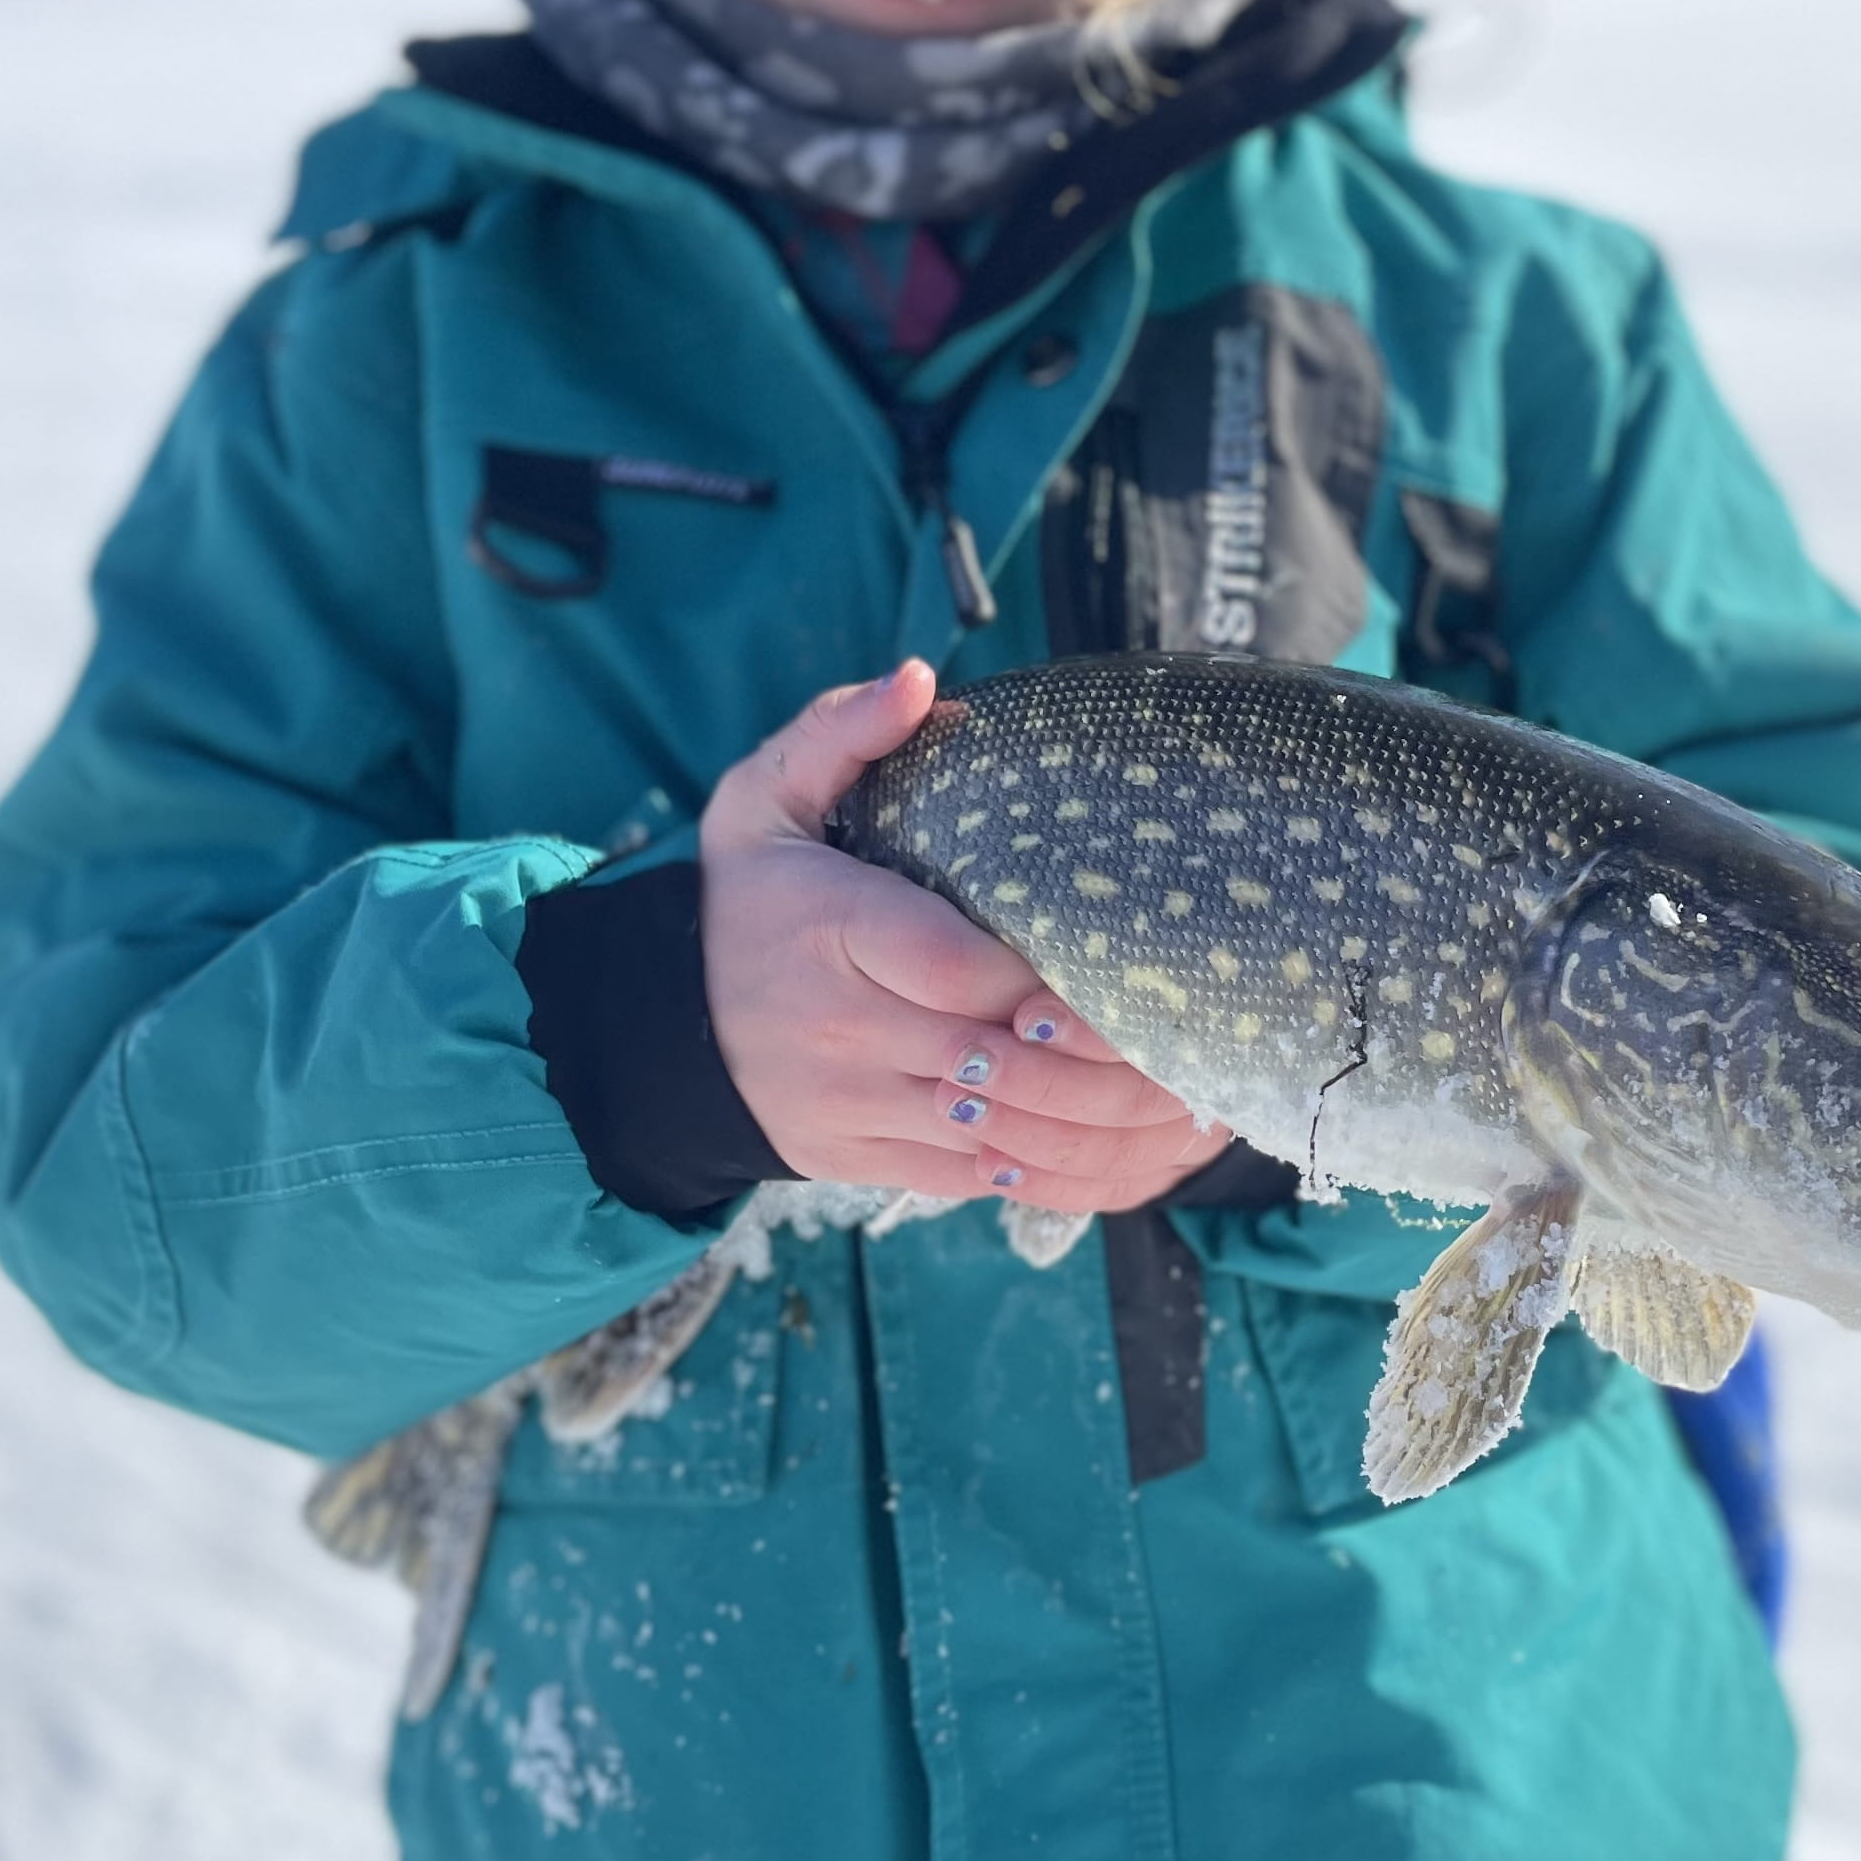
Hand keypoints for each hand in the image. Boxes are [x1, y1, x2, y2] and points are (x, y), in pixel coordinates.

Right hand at [698, 661, 1231, 1214]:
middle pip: (994, 1056)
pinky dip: (1059, 1171)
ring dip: (1099, 1127)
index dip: (1045, 982)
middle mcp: (841, 1030)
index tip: (1122, 972)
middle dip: (1102, 1061)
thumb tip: (920, 681)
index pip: (952, 965)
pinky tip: (1130, 1150)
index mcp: (828, 930)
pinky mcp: (869, 1161)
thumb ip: (839, 733)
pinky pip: (977, 1180)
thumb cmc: (746, 901)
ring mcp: (855, 1107)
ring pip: (998, 1131)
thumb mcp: (761, 798)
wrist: (665, 1030)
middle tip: (1196, 1040)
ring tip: (1190, 1107)